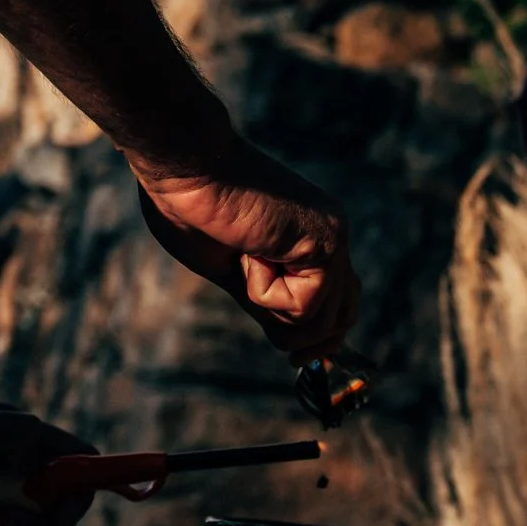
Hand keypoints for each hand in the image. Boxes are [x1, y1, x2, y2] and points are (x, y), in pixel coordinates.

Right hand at [131, 135, 360, 357]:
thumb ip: (266, 300)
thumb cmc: (190, 207)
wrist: (182, 163)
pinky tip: (250, 251)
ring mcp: (334, 239)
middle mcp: (332, 237)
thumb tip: (290, 344)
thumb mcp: (232, 271)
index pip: (337, 301)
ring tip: (246, 259)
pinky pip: (304, 306)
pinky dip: (266, 293)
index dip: (320, 337)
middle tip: (281, 343)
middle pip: (344, 315)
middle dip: (308, 342)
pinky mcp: (328, 244)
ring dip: (271, 306)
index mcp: (312, 239)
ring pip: (322, 320)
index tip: (297, 362)